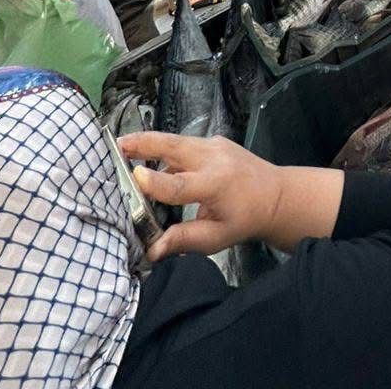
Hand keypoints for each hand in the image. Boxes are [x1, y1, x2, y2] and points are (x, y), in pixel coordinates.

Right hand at [120, 133, 281, 260]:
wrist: (276, 195)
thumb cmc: (245, 219)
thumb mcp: (217, 237)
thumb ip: (184, 240)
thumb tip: (152, 251)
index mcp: (215, 184)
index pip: (179, 183)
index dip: (155, 181)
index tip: (132, 176)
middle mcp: (213, 158)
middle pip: (174, 146)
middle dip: (144, 143)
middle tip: (115, 145)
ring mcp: (214, 145)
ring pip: (176, 140)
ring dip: (149, 142)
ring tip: (122, 147)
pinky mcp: (213, 141)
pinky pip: (183, 144)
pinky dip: (164, 149)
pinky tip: (147, 159)